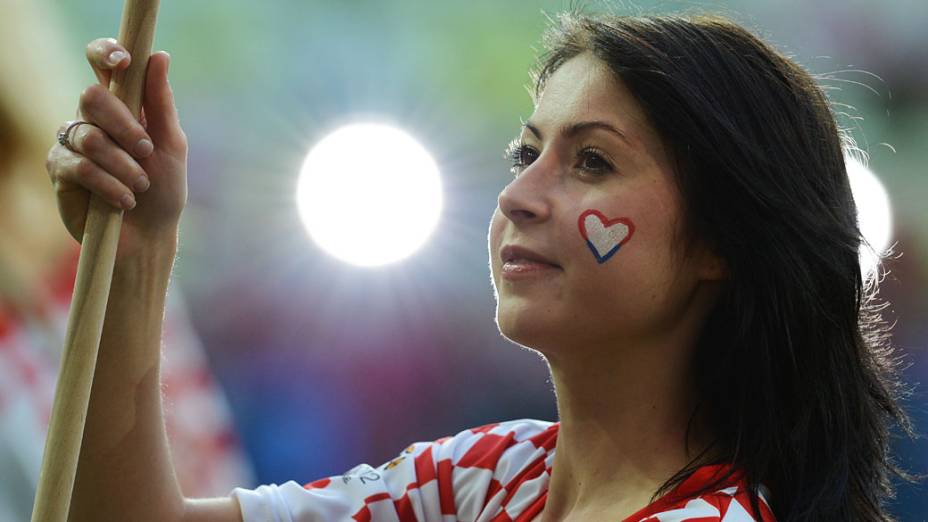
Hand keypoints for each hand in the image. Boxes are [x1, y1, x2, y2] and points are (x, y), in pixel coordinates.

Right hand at [46, 38, 187, 256]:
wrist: (149, 235)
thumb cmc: (164, 189)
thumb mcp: (171, 145)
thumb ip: (161, 103)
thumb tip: (158, 56)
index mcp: (121, 105)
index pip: (102, 64)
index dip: (105, 53)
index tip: (123, 62)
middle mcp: (92, 118)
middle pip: (91, 97)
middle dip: (125, 125)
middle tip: (146, 151)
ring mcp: (72, 142)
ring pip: (89, 136)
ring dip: (123, 164)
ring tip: (140, 186)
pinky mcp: (59, 170)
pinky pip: (80, 167)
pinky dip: (109, 184)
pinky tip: (124, 200)